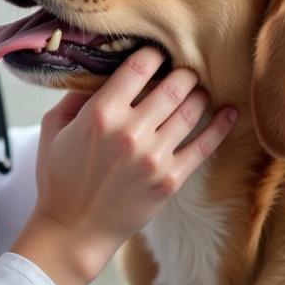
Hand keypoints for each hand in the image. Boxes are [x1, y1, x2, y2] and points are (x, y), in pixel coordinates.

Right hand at [16, 46, 236, 284]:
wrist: (73, 230)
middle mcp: (130, 132)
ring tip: (197, 90)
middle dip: (182, 72)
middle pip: (174, 84)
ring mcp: (154, 157)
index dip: (152, 54)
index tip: (155, 55)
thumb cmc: (60, 177)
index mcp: (100, 114)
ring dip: (199, 94)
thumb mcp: (54, 128)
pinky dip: (221, 125)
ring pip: (192, 109)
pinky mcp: (170, 179)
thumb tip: (100, 68)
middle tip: (182, 71)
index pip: (140, 66)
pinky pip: (205, 145)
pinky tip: (229, 111)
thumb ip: (76, 94)